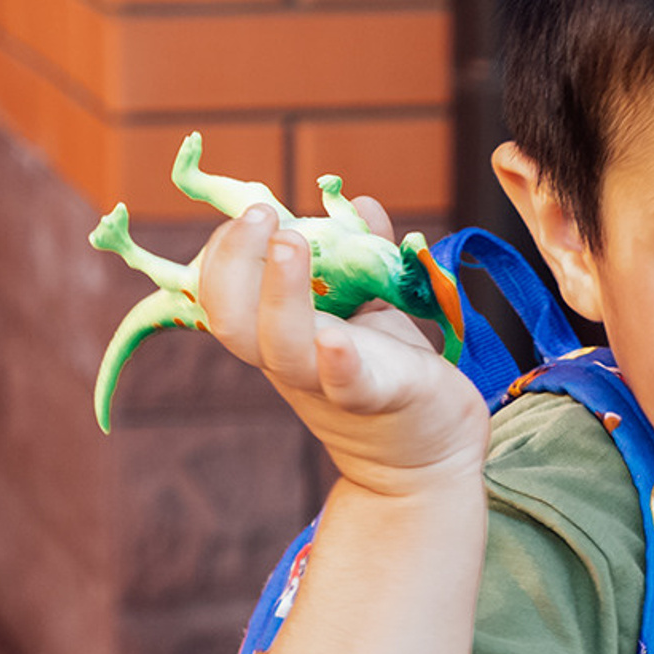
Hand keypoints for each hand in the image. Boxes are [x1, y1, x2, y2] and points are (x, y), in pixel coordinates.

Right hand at [196, 198, 488, 496]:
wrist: (428, 451)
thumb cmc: (389, 372)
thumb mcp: (371, 308)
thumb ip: (363, 255)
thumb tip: (360, 202)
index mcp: (279, 335)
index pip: (225, 296)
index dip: (225, 254)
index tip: (250, 214)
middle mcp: (293, 362)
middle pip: (234, 320)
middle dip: (235, 262)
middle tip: (261, 213)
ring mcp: (330, 384)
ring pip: (281, 348)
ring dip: (279, 292)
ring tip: (288, 240)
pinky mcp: (378, 398)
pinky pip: (347, 384)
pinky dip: (338, 362)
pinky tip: (335, 337)